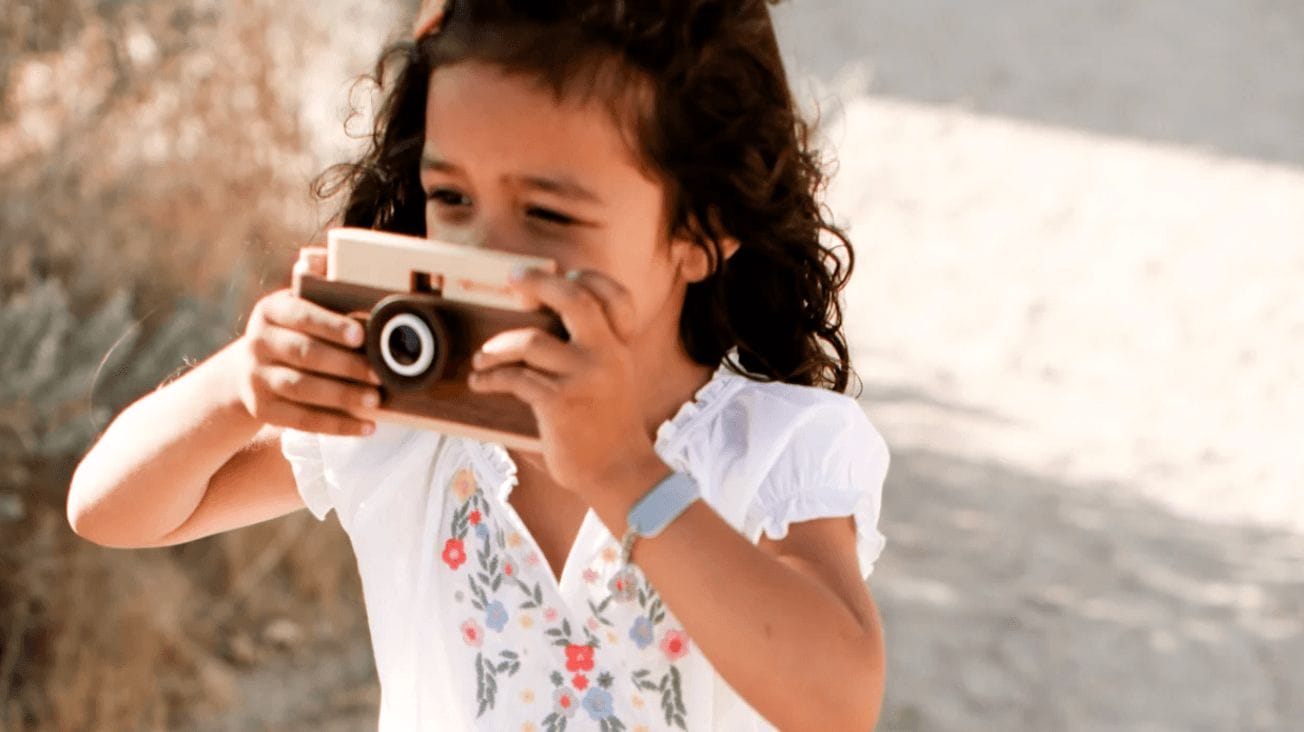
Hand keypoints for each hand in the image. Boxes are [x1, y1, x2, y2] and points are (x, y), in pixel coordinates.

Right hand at [227, 254, 382, 435]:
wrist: (249, 370)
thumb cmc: (296, 331)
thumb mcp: (301, 303)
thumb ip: (317, 281)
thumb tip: (319, 257)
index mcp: (271, 310)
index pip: (301, 314)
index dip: (331, 325)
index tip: (361, 334)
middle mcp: (257, 342)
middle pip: (304, 355)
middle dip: (346, 365)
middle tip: (381, 374)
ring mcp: (256, 378)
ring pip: (302, 389)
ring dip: (343, 397)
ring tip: (376, 401)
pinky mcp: (261, 409)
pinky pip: (301, 421)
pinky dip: (336, 425)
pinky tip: (366, 427)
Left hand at [466, 269, 665, 501]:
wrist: (618, 471)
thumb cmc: (608, 426)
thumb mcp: (614, 379)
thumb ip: (593, 350)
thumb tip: (543, 322)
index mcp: (620, 347)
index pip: (615, 296)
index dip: (588, 278)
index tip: (559, 274)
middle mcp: (607, 356)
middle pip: (574, 300)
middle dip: (539, 283)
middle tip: (514, 280)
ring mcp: (584, 378)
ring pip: (531, 342)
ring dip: (497, 348)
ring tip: (482, 359)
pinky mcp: (560, 403)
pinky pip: (515, 379)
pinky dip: (490, 379)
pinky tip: (480, 383)